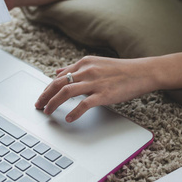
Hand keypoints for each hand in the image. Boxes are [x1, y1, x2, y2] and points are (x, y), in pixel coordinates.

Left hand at [35, 56, 156, 122]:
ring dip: (54, 103)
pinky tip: (69, 118)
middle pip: (58, 83)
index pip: (59, 76)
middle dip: (45, 95)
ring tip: (48, 111)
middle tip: (38, 105)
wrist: (143, 72)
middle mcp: (87, 71)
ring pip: (66, 92)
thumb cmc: (121, 70)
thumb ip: (77, 69)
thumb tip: (58, 72)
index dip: (47, 88)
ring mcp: (95, 82)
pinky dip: (74, 112)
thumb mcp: (96, 64)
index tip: (41, 97)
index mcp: (84, 63)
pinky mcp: (104, 94)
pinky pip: (84, 104)